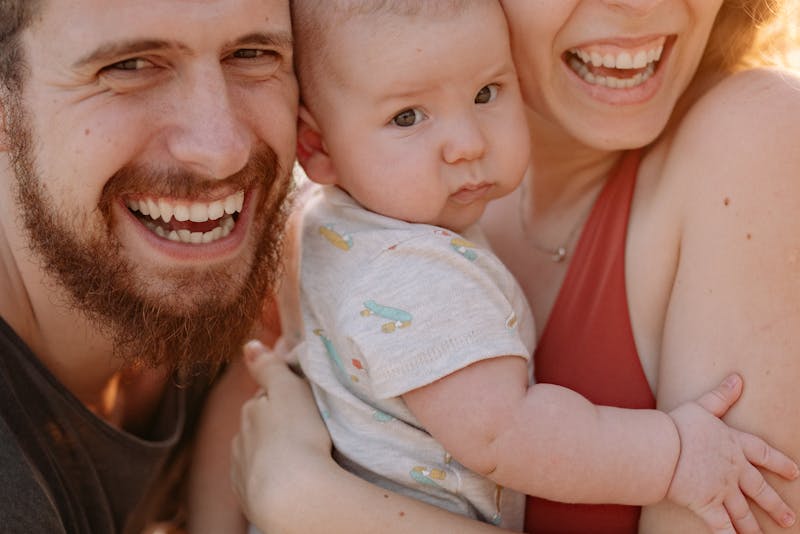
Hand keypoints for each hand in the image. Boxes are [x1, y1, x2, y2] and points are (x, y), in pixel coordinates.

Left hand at [230, 340, 331, 526]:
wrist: (290, 496)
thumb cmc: (296, 437)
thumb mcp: (288, 391)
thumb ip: (269, 366)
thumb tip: (248, 345)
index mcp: (250, 410)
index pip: (265, 397)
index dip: (284, 397)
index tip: (304, 403)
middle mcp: (239, 438)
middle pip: (259, 425)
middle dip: (276, 425)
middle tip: (306, 430)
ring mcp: (241, 469)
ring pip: (257, 452)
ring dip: (273, 452)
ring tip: (299, 457)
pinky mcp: (247, 496)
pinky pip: (258, 479)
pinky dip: (270, 476)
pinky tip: (287, 479)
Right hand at [667, 373, 798, 532]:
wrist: (664, 449)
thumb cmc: (679, 426)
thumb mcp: (701, 407)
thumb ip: (721, 396)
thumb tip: (738, 378)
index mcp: (734, 444)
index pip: (763, 454)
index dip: (780, 463)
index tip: (795, 473)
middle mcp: (733, 469)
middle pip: (759, 489)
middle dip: (775, 505)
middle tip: (790, 518)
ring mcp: (721, 489)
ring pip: (743, 511)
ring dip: (754, 526)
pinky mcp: (706, 504)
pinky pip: (721, 526)